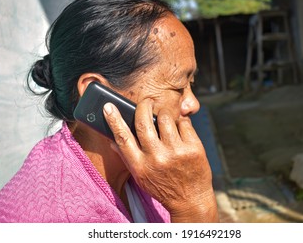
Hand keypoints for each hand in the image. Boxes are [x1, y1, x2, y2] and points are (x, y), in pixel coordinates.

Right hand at [103, 99, 217, 221]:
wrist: (191, 200)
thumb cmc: (163, 185)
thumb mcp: (141, 176)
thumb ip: (127, 157)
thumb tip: (111, 139)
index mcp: (140, 166)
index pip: (122, 138)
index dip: (114, 120)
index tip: (108, 107)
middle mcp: (157, 158)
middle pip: (143, 122)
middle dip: (144, 106)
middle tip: (146, 102)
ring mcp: (176, 152)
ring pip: (165, 118)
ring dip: (164, 115)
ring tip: (166, 121)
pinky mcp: (194, 148)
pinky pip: (184, 123)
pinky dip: (182, 123)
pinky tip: (181, 132)